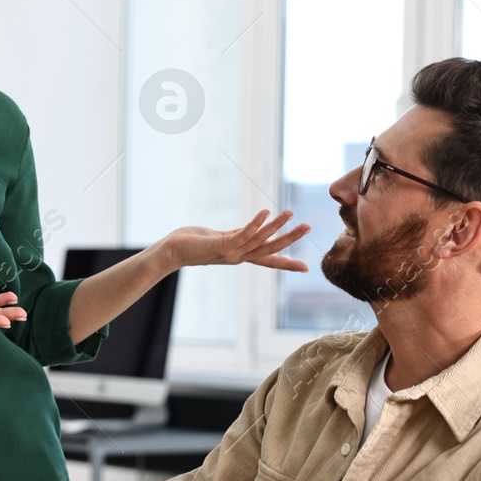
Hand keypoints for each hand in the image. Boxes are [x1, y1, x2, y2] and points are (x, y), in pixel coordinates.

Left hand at [157, 209, 310, 273]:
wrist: (170, 251)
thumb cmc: (192, 243)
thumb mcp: (220, 238)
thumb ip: (237, 234)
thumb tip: (254, 228)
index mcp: (240, 255)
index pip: (268, 260)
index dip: (286, 263)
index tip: (306, 268)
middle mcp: (238, 257)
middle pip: (270, 249)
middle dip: (290, 239)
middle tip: (309, 227)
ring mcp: (230, 253)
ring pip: (259, 240)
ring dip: (276, 226)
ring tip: (291, 213)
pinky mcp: (220, 246)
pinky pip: (241, 234)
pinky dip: (255, 224)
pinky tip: (265, 212)